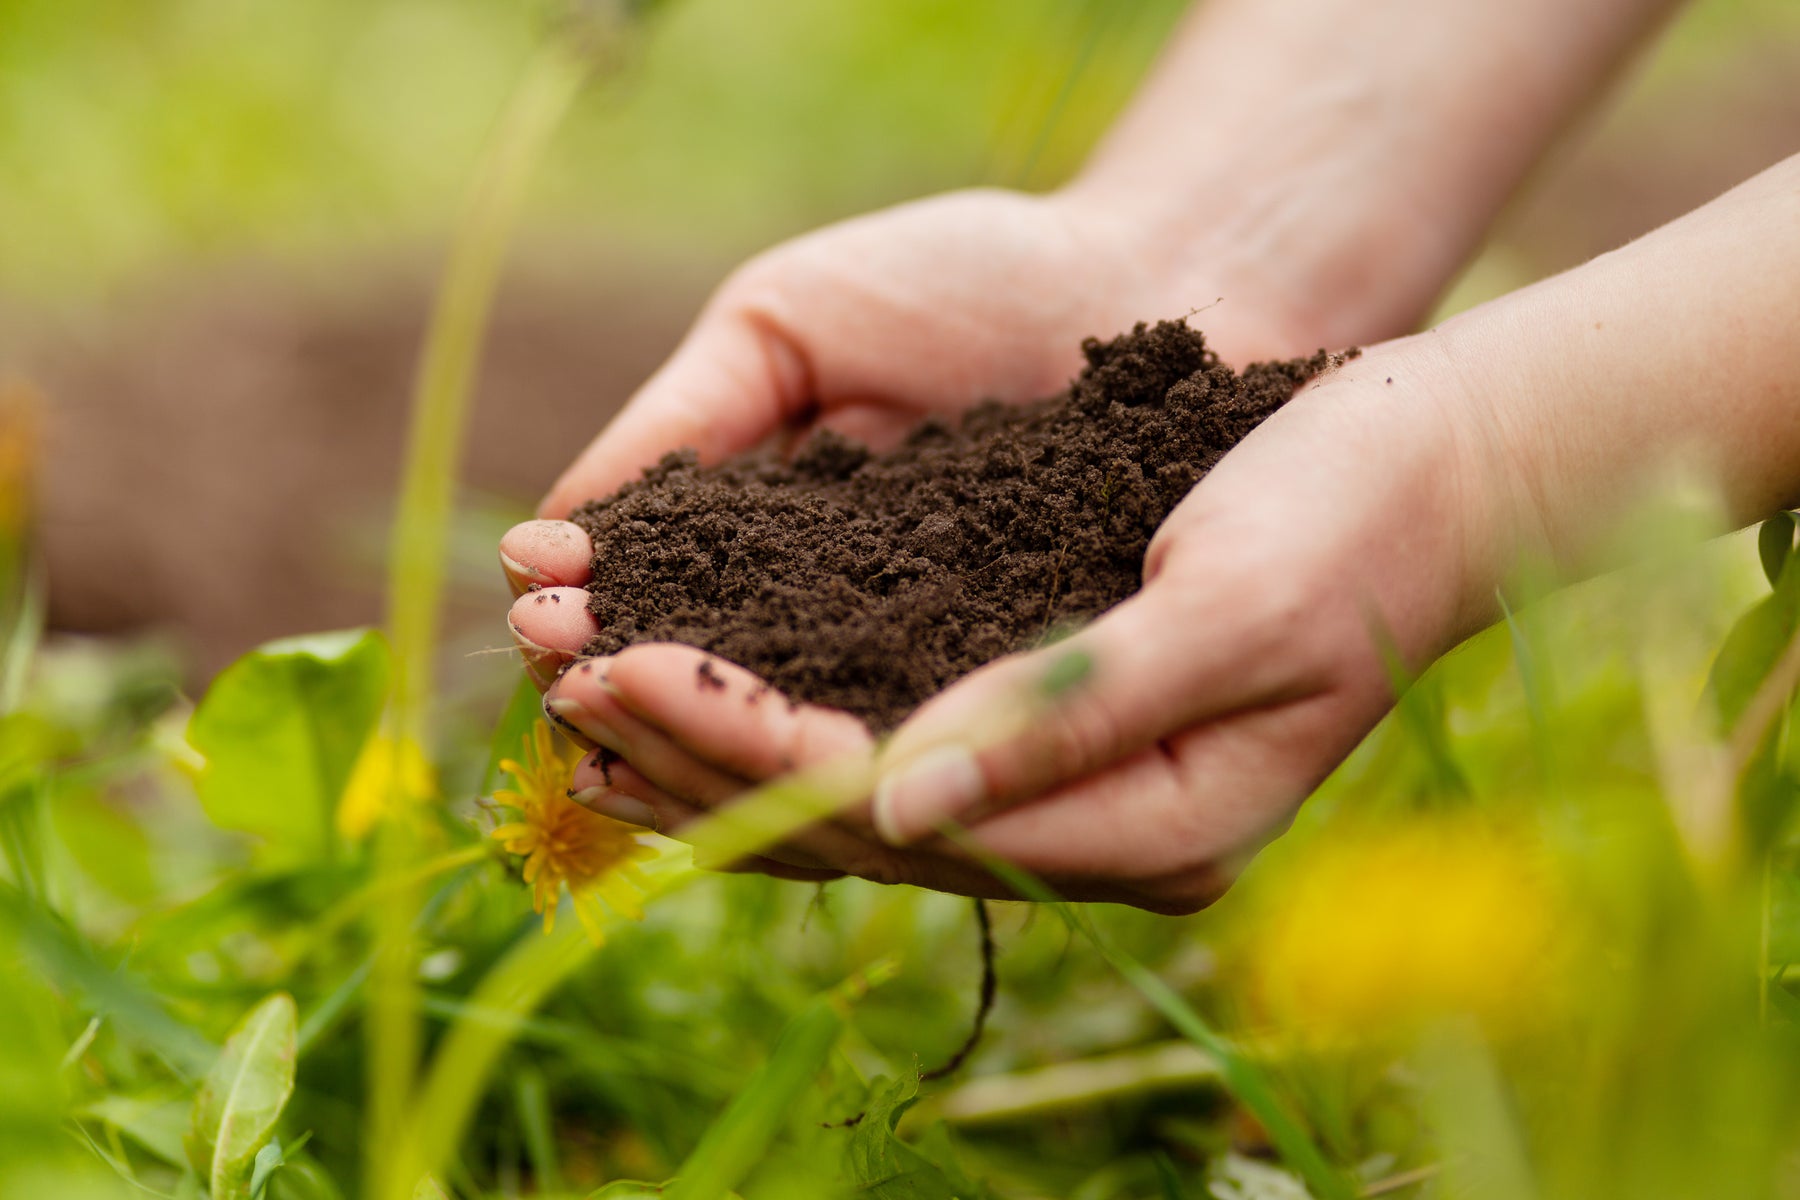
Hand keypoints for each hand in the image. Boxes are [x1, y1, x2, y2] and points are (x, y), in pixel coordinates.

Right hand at [500, 185, 1301, 683]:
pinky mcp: (1005, 700)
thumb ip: (679, 424)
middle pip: (703, 700)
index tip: (541, 610)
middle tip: (566, 674)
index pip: (651, 613)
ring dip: (699, 745)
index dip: (591, 622)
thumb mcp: (786, 324)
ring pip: (792, 745)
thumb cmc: (966, 278)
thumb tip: (545, 536)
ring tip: (622, 714)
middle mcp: (828, 627)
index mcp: (763, 545)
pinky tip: (770, 761)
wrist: (1149, 275)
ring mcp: (915, 670)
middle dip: (624, 692)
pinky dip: (833, 763)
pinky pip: (914, 746)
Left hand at [505, 320, 1498, 909]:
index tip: (626, 675)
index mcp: (1155, 829)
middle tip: (559, 686)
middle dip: (704, 757)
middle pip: (860, 822)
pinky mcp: (1053, 723)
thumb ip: (1078, 711)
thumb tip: (900, 800)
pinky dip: (783, 712)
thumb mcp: (1230, 609)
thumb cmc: (1355, 519)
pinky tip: (695, 685)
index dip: (755, 750)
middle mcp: (1100, 832)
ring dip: (720, 749)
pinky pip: (888, 737)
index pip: (912, 811)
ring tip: (583, 706)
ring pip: (857, 795)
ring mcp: (1076, 787)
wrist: (1436, 467)